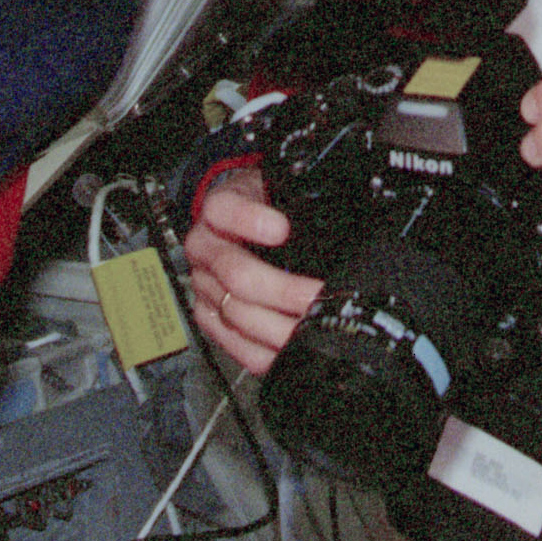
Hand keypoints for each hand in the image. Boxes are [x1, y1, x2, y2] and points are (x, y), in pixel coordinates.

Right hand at [181, 169, 323, 374]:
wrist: (236, 223)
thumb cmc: (263, 205)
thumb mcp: (276, 189)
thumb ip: (298, 201)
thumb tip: (338, 222)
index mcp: (219, 208)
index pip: (224, 209)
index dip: (250, 220)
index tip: (282, 229)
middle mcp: (205, 247)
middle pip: (235, 272)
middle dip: (282, 290)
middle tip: (316, 296)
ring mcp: (204, 284)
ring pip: (234, 311)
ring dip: (277, 326)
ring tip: (311, 328)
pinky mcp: (208, 314)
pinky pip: (230, 341)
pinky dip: (262, 351)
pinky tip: (288, 350)